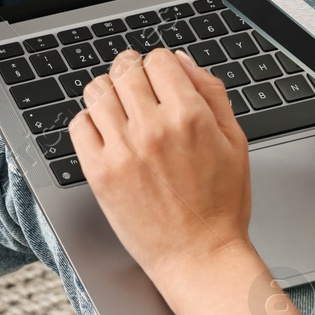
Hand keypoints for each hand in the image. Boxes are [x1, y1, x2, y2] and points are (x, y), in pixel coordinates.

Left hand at [70, 48, 253, 300]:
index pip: (158, 59)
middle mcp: (152, 128)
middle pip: (124, 70)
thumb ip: (211, 93)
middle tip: (135, 85)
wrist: (198, 255)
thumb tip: (182, 61)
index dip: (158, 63)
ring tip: (119, 108)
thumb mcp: (235, 141)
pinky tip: (105, 132)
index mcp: (189, 116)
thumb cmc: (220, 204)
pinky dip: (89, 120)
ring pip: (97, 91)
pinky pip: (79, 125)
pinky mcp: (98, 171)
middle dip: (131, 71)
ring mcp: (121, 150)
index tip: (158, 75)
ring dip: (108, 92)